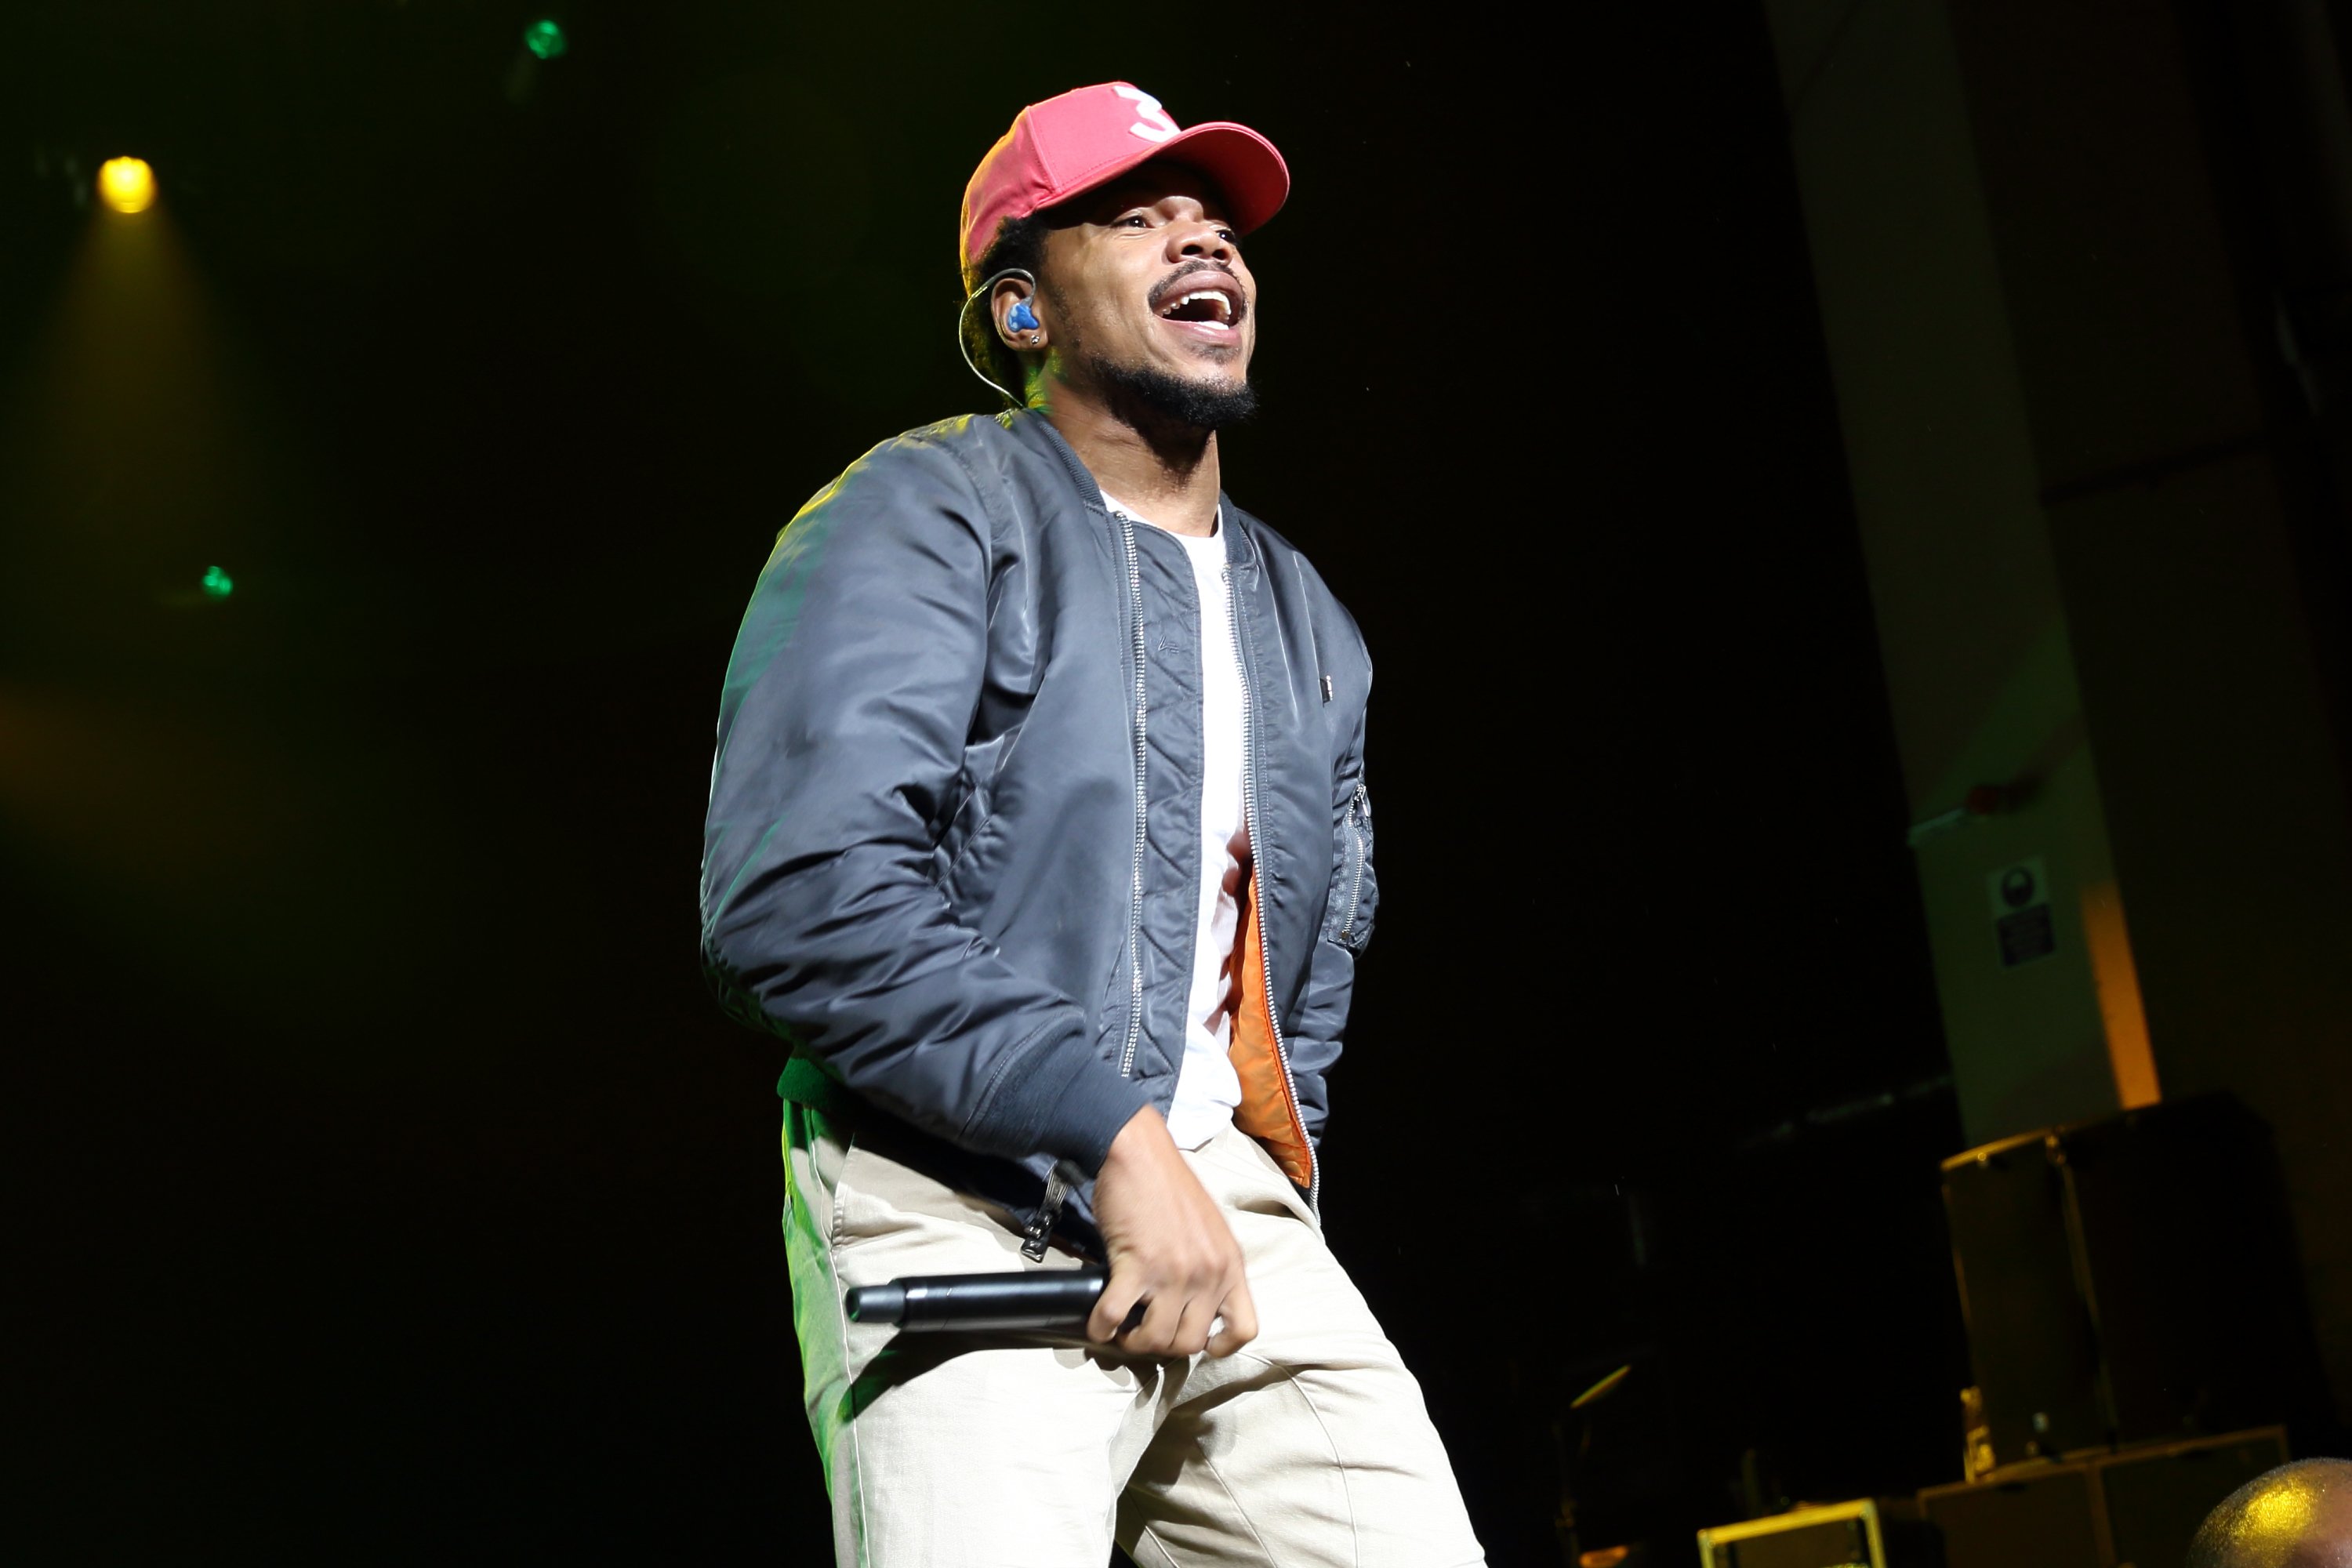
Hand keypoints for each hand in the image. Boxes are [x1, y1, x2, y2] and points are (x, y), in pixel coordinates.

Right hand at [1086, 1106, 1257, 1357]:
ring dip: (1133, 1342)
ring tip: (1122, 1329)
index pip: (1244, 1328)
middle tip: (1145, 1330)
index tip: (1198, 1343)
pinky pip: (1116, 1317)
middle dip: (1165, 1345)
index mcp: (1231, 1264)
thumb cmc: (1170, 1185)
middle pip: (1192, 1343)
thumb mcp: (1209, 1228)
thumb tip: (1189, 1303)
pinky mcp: (1137, 1265)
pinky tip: (1096, 1324)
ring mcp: (1174, 1272)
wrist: (1141, 1152)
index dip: (1220, 1347)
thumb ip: (1208, 1265)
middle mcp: (1209, 1273)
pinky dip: (1101, 1328)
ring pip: (1157, 1339)